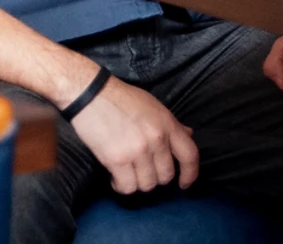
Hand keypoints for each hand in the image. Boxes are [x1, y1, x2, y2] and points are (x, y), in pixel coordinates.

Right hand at [69, 74, 198, 194]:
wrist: (92, 96)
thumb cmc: (123, 100)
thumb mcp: (154, 107)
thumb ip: (172, 124)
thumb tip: (188, 135)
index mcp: (168, 124)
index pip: (190, 155)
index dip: (190, 174)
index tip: (185, 183)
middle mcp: (157, 139)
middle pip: (166, 175)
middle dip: (155, 177)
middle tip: (143, 170)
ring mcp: (138, 150)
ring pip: (147, 184)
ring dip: (137, 182)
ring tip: (128, 171)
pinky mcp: (118, 160)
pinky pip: (127, 187)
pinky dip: (121, 186)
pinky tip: (116, 176)